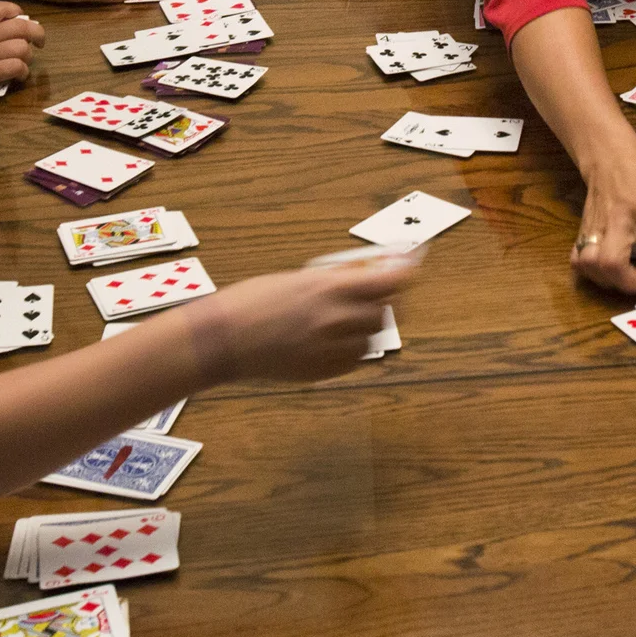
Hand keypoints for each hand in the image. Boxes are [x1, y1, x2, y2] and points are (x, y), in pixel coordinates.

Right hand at [0, 2, 42, 100]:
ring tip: (24, 64)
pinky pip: (16, 68)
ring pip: (22, 47)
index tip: (21, 19)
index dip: (16, 11)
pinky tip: (18, 77)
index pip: (1, 7)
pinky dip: (23, 72)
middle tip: (39, 42)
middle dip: (37, 33)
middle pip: (21, 26)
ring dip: (29, 56)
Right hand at [188, 256, 414, 382]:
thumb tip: (367, 277)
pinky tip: (339, 339)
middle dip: (389, 298)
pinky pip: (354, 360)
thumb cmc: (252, 302)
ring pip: (373, 338)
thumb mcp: (298, 280)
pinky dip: (355, 348)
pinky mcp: (322, 373)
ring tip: (352, 316)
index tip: (413, 264)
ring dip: (371, 325)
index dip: (406, 271)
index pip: (389, 280)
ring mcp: (329, 350)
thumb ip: (335, 282)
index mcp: (328, 290)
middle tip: (384, 290)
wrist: (222, 339)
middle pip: (385, 311)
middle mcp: (335, 320)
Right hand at [574, 140, 635, 304]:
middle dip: (628, 282)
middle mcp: (618, 221)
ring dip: (608, 279)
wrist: (608, 157)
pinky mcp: (581, 230)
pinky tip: (603, 268)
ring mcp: (595, 226)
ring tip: (624, 273)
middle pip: (612, 263)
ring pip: (589, 264)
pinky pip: (577, 260)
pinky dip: (589, 271)